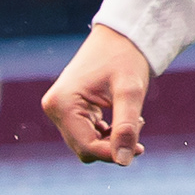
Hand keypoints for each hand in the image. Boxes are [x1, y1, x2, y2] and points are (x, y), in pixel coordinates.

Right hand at [42, 25, 151, 164]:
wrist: (121, 33)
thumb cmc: (126, 57)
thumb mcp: (130, 90)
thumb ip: (127, 126)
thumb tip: (123, 161)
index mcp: (63, 103)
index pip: (87, 147)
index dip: (113, 153)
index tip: (140, 148)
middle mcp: (55, 107)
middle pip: (85, 148)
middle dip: (112, 145)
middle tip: (139, 126)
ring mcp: (59, 108)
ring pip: (86, 143)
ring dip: (110, 140)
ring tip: (135, 121)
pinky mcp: (68, 108)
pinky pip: (85, 133)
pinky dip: (106, 133)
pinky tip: (124, 120)